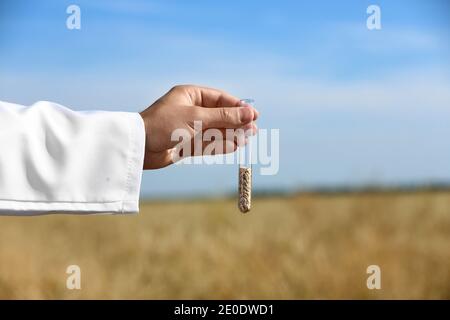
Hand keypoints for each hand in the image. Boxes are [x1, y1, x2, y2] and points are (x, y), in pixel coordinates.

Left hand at [140, 85, 258, 168]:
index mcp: (190, 95)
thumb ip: (224, 117)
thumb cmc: (164, 124)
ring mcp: (188, 127)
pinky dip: (220, 145)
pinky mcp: (185, 144)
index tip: (253, 115)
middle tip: (254, 130)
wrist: (140, 146)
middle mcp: (190, 109)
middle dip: (236, 122)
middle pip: (219, 115)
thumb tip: (249, 113)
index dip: (238, 107)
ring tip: (248, 138)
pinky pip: (207, 143)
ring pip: (215, 130)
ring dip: (231, 134)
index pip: (220, 99)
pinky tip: (234, 146)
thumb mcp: (197, 117)